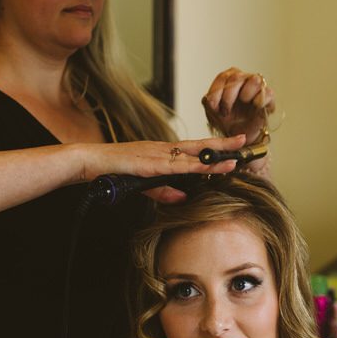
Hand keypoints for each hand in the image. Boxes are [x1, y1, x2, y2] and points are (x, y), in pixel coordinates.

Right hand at [85, 134, 245, 203]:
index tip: (232, 146)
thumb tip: (183, 197)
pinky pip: (178, 165)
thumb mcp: (144, 184)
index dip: (213, 148)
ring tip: (235, 155)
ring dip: (215, 155)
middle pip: (199, 145)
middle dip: (223, 144)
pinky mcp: (152, 163)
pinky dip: (195, 166)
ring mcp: (159, 154)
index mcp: (163, 152)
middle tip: (244, 140)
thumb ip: (164, 191)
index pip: (194, 149)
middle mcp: (164, 149)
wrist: (92, 162)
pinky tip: (208, 167)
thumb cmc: (114, 170)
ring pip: (193, 154)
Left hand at [202, 68, 274, 146]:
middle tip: (225, 111)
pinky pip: (267, 93)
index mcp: (229, 79)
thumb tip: (209, 99)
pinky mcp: (269, 97)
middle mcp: (244, 79)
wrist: (240, 135)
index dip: (216, 92)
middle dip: (228, 97)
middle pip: (236, 77)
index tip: (213, 106)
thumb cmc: (227, 120)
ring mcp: (258, 87)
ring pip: (255, 80)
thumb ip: (208, 102)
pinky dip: (260, 100)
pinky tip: (254, 107)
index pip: (223, 77)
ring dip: (245, 94)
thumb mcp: (212, 112)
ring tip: (243, 104)